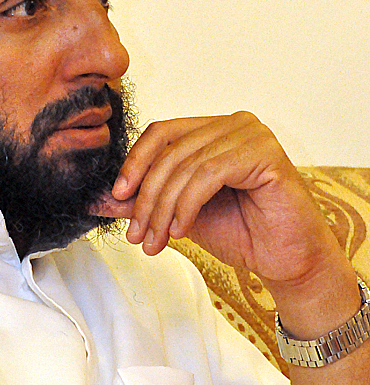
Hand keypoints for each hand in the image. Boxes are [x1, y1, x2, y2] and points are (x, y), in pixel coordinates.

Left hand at [96, 112, 354, 308]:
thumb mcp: (179, 214)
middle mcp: (232, 124)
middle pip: (170, 151)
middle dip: (147, 197)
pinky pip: (210, 174)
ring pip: (187, 165)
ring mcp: (251, 134)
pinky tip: (181, 231)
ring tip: (155, 241)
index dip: (134, 163)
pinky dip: (188, 205)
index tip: (117, 197)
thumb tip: (99, 200)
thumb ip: (144, 201)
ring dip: (163, 208)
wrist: (285, 260)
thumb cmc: (242, 232)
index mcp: (212, 130)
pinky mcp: (265, 153)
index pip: (161, 133)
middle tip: (136, 234)